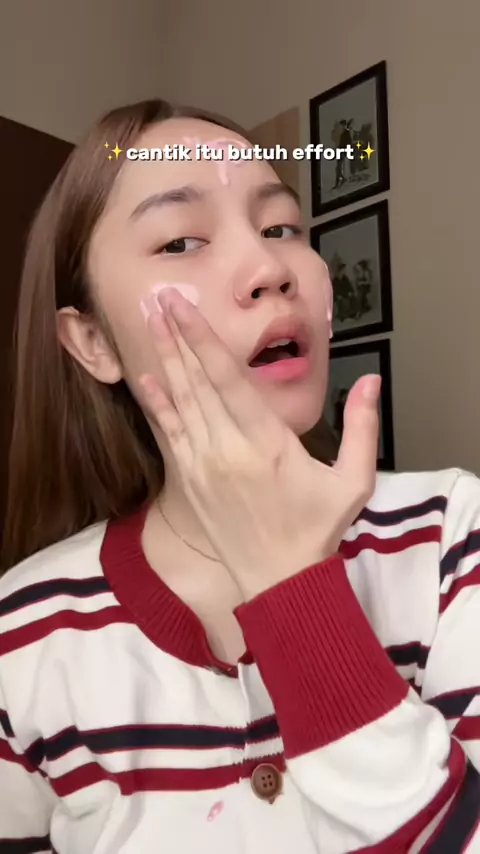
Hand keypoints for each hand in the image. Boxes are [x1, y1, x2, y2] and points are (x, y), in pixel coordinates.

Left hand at [139, 289, 379, 599]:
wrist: (278, 582)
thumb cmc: (316, 529)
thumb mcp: (354, 482)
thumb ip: (362, 427)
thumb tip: (370, 379)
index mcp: (266, 443)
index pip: (228, 379)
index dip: (202, 339)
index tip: (182, 307)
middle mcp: (226, 448)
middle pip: (195, 382)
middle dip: (175, 336)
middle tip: (156, 297)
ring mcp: (202, 465)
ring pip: (179, 402)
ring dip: (163, 360)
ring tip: (149, 323)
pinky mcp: (189, 481)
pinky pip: (169, 434)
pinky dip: (157, 405)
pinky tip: (145, 379)